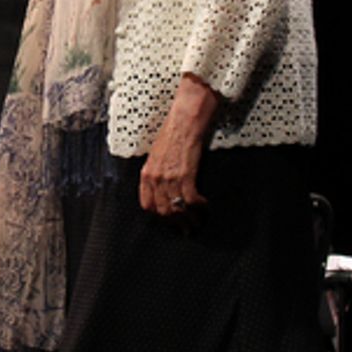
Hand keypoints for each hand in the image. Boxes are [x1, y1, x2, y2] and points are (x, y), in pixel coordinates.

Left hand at [139, 74, 218, 218]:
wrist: (184, 121)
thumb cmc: (172, 136)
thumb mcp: (156, 156)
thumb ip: (156, 174)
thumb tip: (163, 190)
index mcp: (146, 174)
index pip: (146, 204)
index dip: (158, 216)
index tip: (169, 221)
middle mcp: (155, 178)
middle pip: (162, 210)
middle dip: (175, 223)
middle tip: (187, 229)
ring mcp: (169, 177)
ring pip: (177, 208)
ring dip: (189, 219)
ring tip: (197, 223)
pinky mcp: (185, 174)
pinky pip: (191, 200)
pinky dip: (199, 207)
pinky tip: (205, 207)